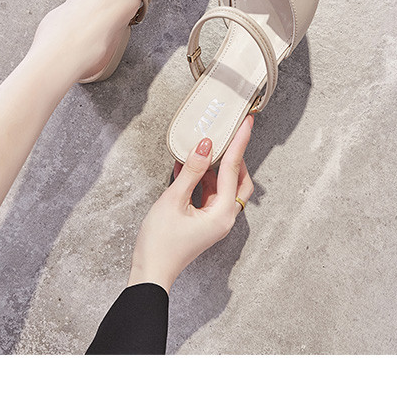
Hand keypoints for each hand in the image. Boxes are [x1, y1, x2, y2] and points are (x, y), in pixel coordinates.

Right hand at [128, 115, 254, 292]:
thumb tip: (205, 146)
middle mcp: (224, 217)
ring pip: (224, 186)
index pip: (233, 170)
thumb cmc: (160, 242)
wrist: (150, 272)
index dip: (239, 143)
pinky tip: (188, 165)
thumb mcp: (173, 200)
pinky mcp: (204, 222)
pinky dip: (202, 178)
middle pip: (238, 180)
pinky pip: (210, 194)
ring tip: (205, 147)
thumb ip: (192, 171)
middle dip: (234, 156)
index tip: (246, 124)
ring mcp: (215, 221)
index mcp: (222, 214)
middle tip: (232, 133)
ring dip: (215, 167)